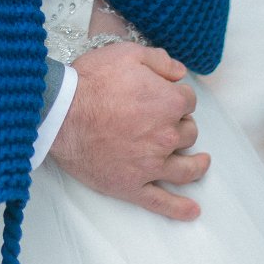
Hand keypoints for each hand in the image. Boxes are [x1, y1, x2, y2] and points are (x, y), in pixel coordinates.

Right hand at [49, 43, 208, 220]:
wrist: (61, 113)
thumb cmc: (92, 81)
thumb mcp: (127, 53)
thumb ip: (160, 60)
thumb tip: (179, 72)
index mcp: (169, 102)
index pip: (188, 101)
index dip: (177, 96)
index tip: (166, 96)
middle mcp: (166, 136)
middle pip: (188, 133)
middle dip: (182, 125)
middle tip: (166, 122)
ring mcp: (151, 164)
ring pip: (185, 169)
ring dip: (196, 165)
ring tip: (201, 162)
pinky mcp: (132, 185)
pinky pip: (161, 202)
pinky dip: (179, 209)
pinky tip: (192, 211)